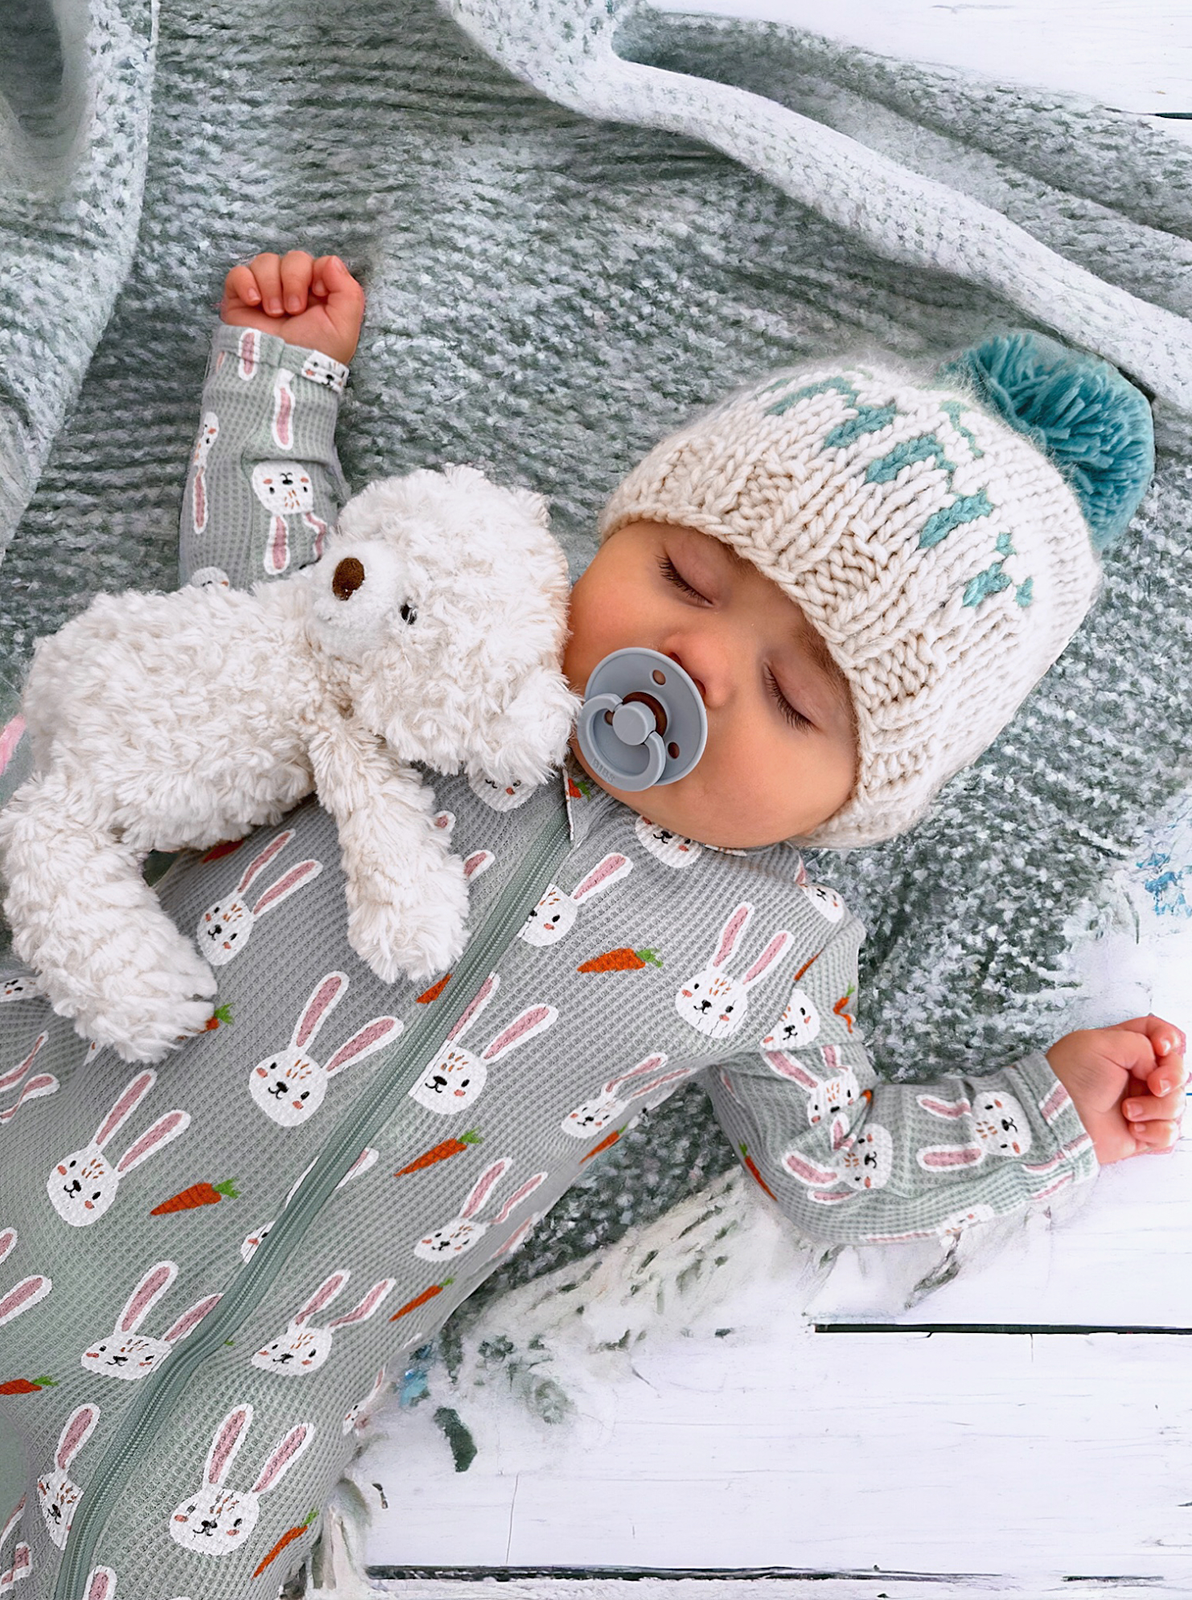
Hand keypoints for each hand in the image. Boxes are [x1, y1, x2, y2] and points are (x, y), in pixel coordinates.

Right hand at [220, 251, 363, 364]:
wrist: (283, 371)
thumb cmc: (315, 354)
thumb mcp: (344, 326)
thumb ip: (348, 290)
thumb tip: (331, 262)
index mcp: (317, 294)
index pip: (316, 262)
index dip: (317, 272)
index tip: (319, 293)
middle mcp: (291, 290)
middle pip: (293, 259)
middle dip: (294, 280)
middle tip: (293, 310)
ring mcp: (264, 293)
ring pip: (265, 261)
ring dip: (271, 285)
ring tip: (274, 314)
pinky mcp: (240, 299)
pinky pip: (239, 273)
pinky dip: (246, 283)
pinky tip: (254, 302)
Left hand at [1046, 1015, 1186, 1165]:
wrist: (1058, 1117)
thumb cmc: (1070, 1077)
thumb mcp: (1101, 1043)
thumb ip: (1140, 1044)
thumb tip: (1157, 1067)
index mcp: (1126, 1047)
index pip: (1161, 1034)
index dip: (1169, 1038)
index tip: (1162, 1048)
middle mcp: (1137, 1074)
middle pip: (1177, 1070)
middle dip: (1171, 1077)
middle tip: (1154, 1085)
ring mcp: (1142, 1102)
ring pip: (1176, 1102)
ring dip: (1157, 1107)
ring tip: (1128, 1110)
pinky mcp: (1143, 1131)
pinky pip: (1169, 1131)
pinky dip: (1154, 1131)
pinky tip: (1133, 1127)